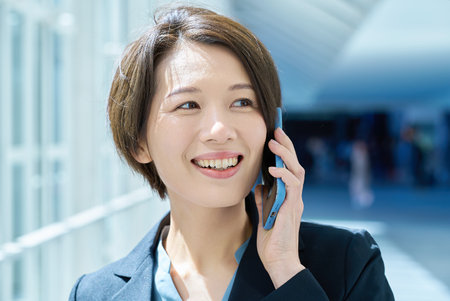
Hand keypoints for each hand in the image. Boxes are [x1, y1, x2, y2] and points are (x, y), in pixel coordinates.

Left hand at [254, 127, 305, 287]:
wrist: (278, 262)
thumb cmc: (272, 242)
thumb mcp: (264, 216)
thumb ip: (264, 200)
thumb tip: (259, 186)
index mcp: (289, 197)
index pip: (289, 169)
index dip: (284, 153)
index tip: (275, 138)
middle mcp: (295, 197)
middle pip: (295, 165)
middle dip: (287, 146)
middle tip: (277, 131)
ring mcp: (296, 202)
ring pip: (297, 171)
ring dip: (285, 155)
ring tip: (273, 143)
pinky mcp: (293, 208)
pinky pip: (292, 186)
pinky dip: (284, 175)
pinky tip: (272, 169)